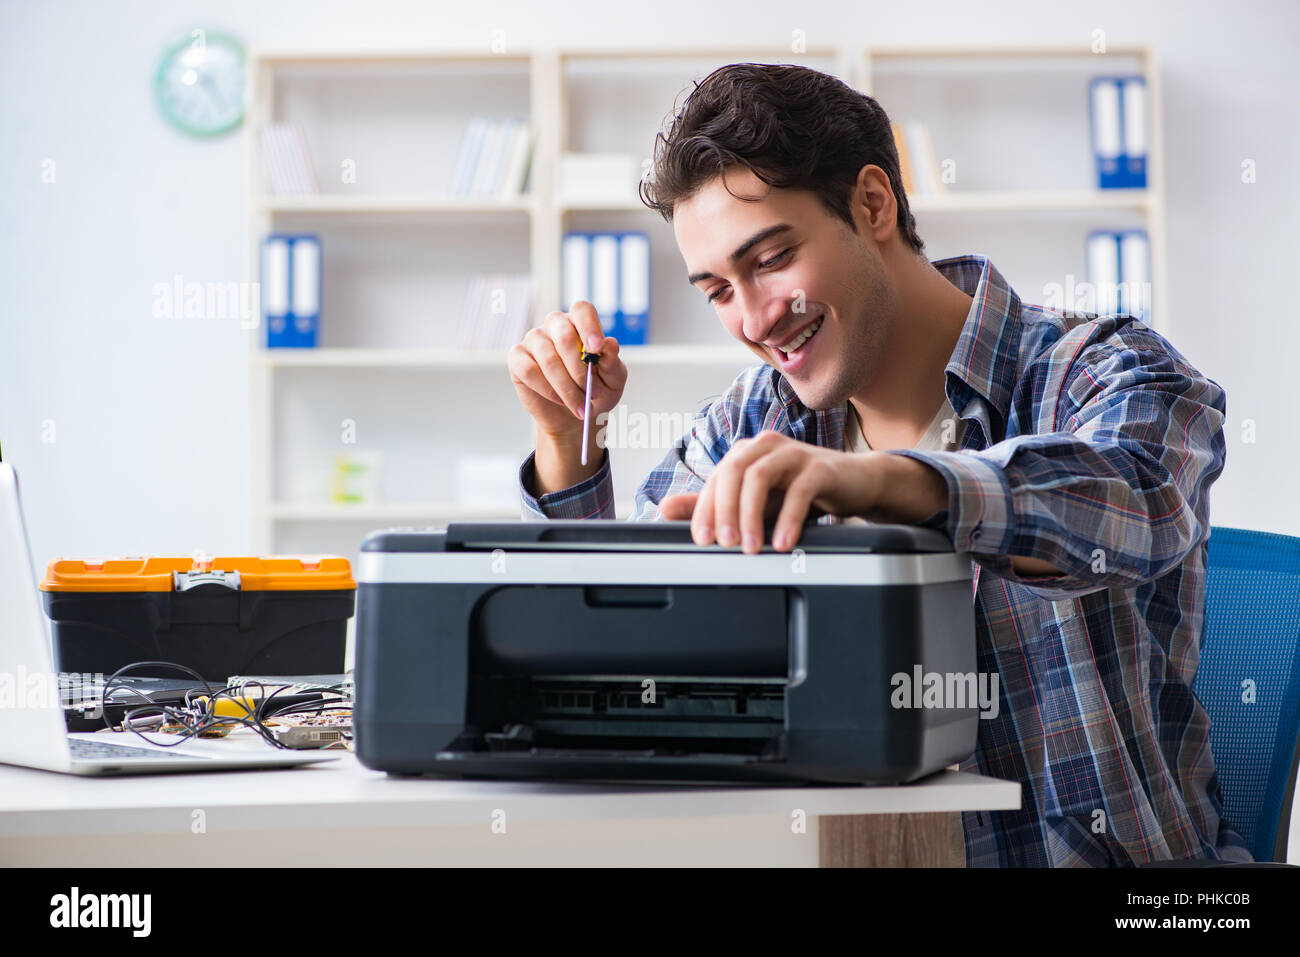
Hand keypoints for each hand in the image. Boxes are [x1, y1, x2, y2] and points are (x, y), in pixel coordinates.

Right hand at [508, 301, 626, 437]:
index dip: (589, 326)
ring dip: (567, 387)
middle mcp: (555, 325)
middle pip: (564, 335)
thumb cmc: (595, 390)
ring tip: (580, 404)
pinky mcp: (517, 358)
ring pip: (548, 359)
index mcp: (580, 323)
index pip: (582, 310)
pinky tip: (559, 399)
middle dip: (579, 369)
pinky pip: (529, 371)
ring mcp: (534, 340)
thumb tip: (610, 344)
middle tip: (592, 392)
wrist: (574, 413)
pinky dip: (547, 390)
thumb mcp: (612, 380)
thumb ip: (612, 362)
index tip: (597, 348)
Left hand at [660, 431, 947, 552]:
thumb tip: (665, 509)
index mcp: (746, 453)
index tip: (700, 540)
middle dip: (724, 510)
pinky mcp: (821, 467)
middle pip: (733, 471)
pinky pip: (800, 490)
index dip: (704, 508)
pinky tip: (783, 541)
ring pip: (761, 476)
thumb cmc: (802, 490)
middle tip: (723, 544)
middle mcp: (766, 447)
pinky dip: (789, 517)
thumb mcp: (755, 501)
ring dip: (752, 515)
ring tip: (752, 548)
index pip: (716, 477)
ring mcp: (794, 453)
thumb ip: (713, 503)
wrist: (855, 482)